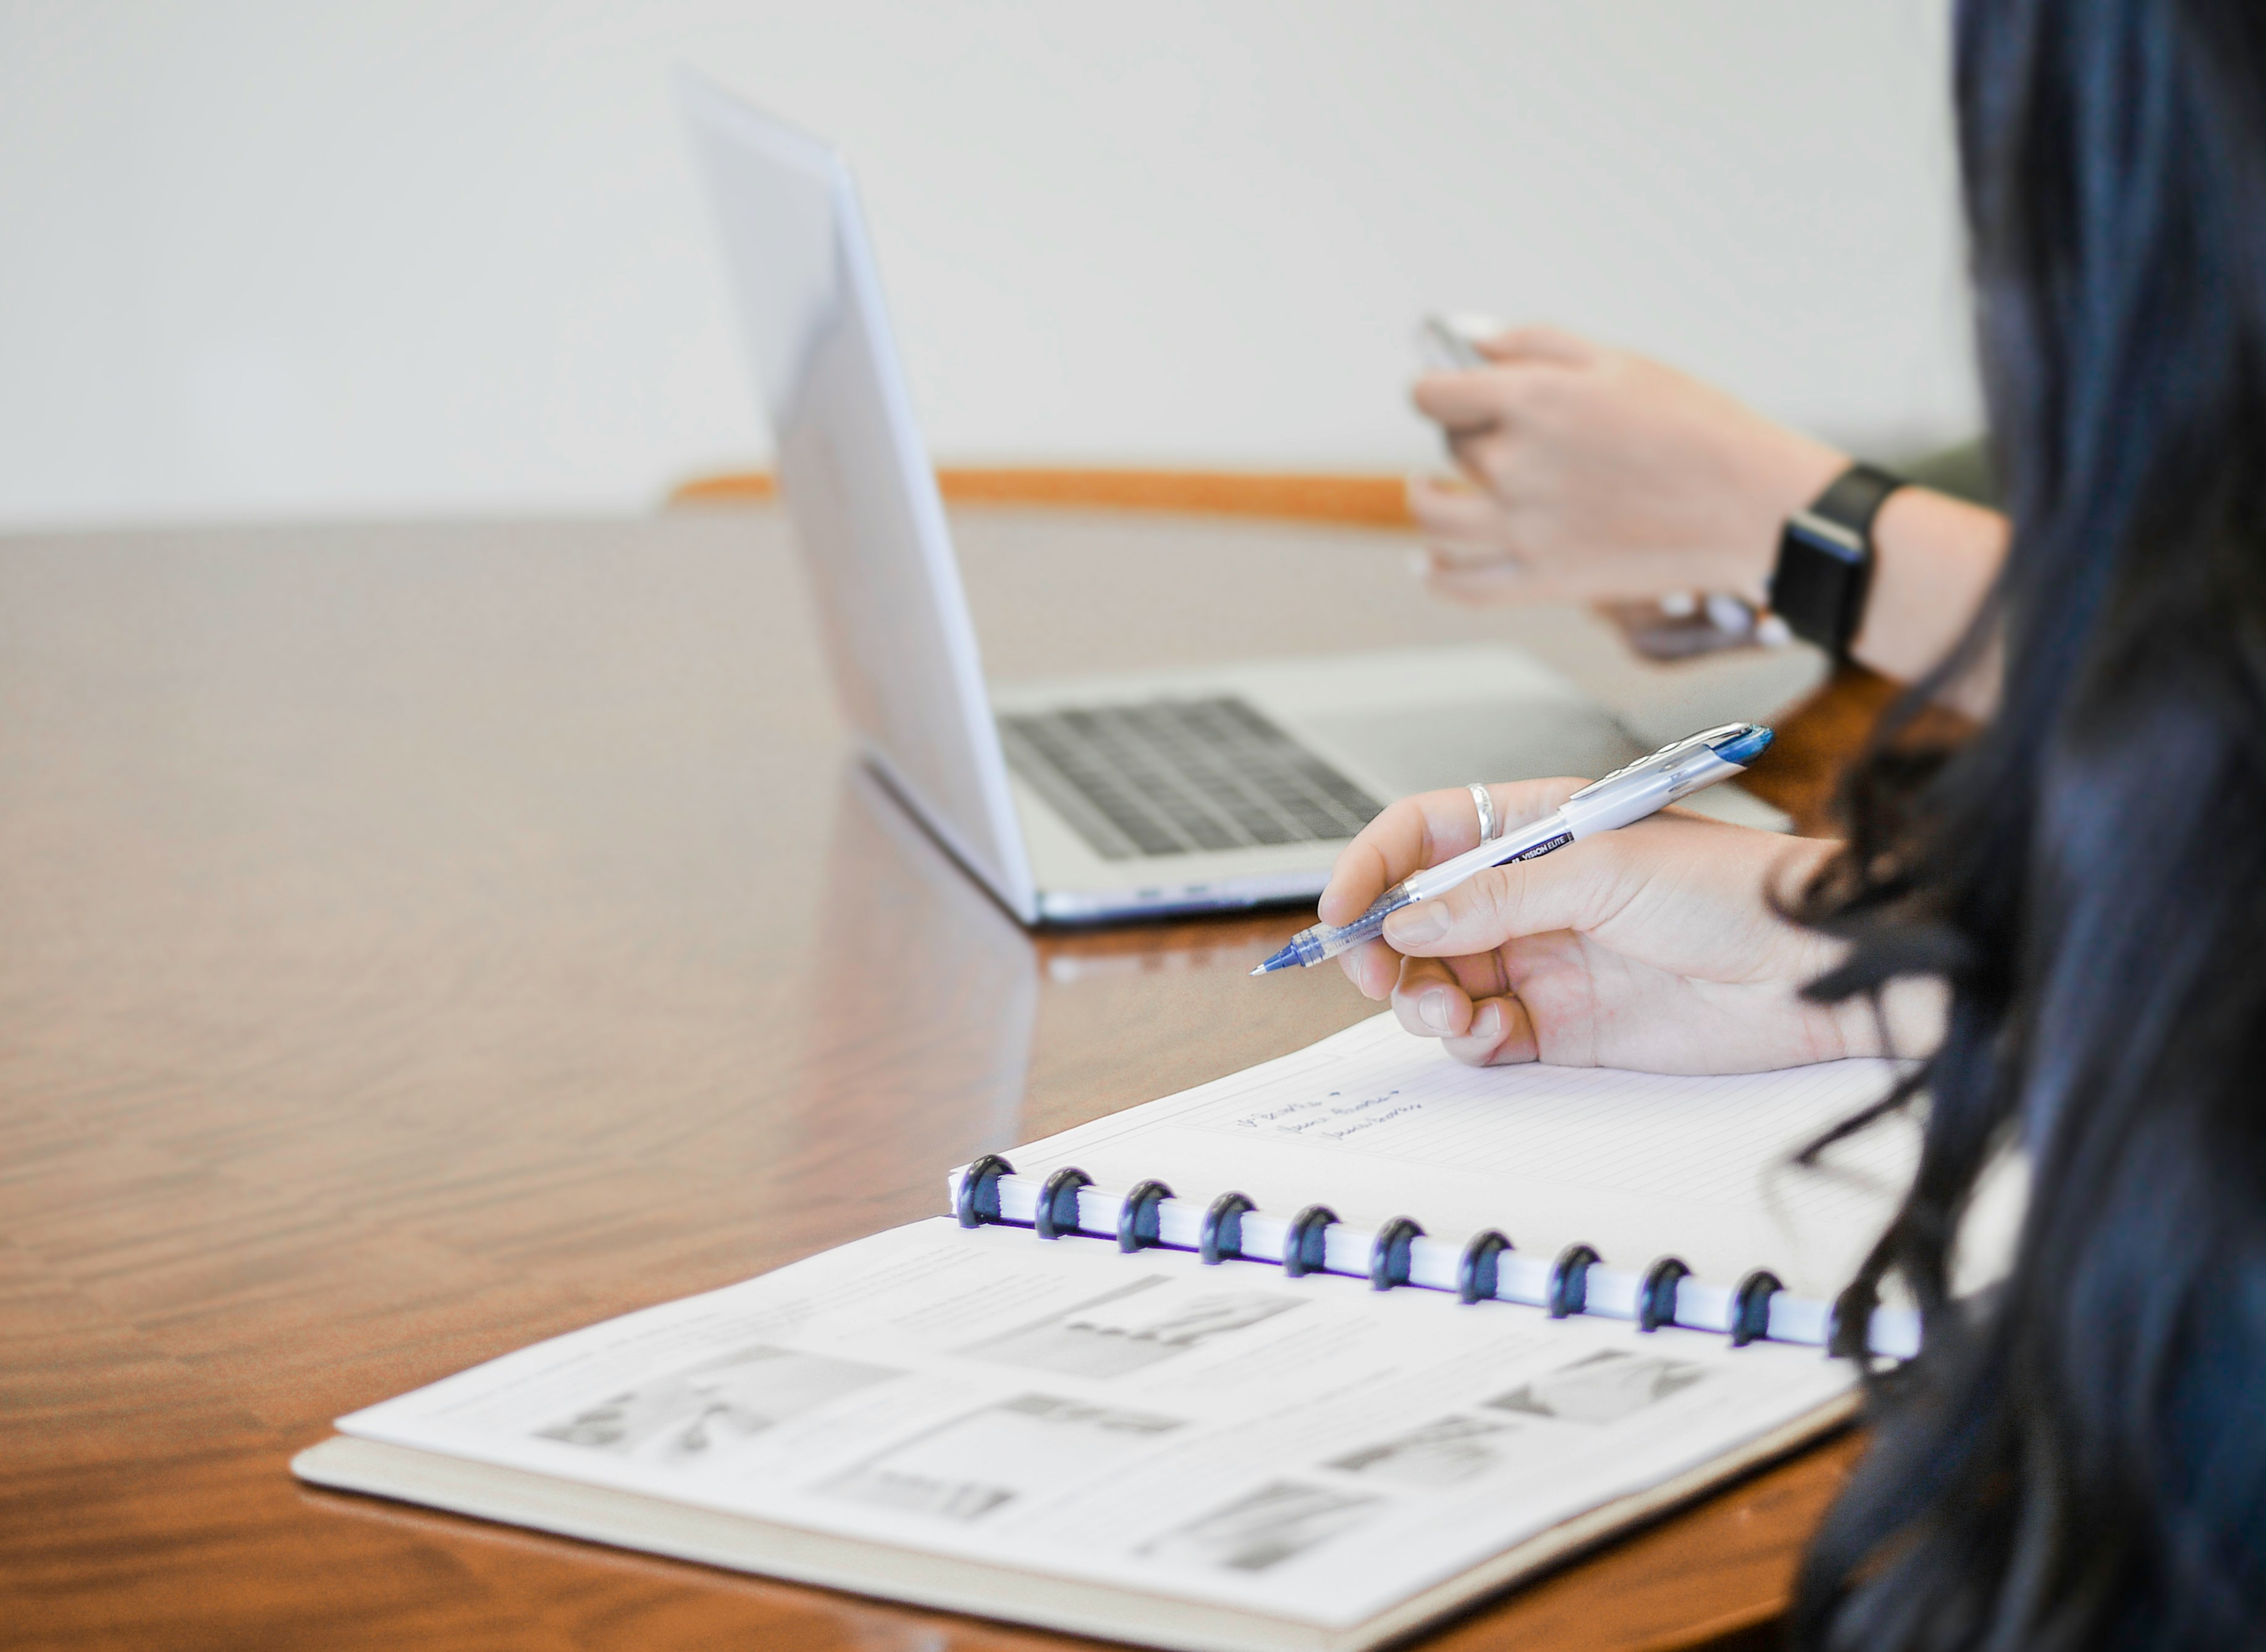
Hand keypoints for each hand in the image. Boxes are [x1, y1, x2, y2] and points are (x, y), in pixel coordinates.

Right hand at [1323, 778, 1893, 1072]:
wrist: (1817, 970)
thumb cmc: (1735, 889)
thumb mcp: (1602, 870)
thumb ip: (1496, 899)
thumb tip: (1407, 921)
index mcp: (1535, 829)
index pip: (1424, 835)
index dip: (1373, 867)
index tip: (1340, 911)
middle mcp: (1530, 894)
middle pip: (1418, 918)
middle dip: (1385, 948)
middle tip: (1378, 977)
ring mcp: (1544, 960)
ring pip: (1440, 981)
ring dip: (1422, 999)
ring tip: (1446, 1010)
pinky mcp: (1564, 1027)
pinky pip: (1484, 1035)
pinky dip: (1467, 1039)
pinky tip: (1486, 1034)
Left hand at [1406, 326, 1847, 605]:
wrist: (1752, 505)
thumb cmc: (1695, 425)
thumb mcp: (1617, 362)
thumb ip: (1532, 345)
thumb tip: (1466, 339)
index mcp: (1531, 401)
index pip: (1433, 393)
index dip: (1437, 386)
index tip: (1448, 389)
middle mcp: (1516, 465)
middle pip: (1451, 446)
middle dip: (1466, 432)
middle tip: (1500, 433)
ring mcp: (1525, 528)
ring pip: (1435, 518)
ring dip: (1427, 500)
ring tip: (1434, 490)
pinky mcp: (1544, 579)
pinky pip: (1462, 585)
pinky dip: (1437, 574)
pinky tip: (1432, 559)